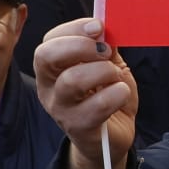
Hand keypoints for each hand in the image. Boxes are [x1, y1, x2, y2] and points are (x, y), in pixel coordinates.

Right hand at [33, 19, 136, 168]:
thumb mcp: (108, 67)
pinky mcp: (78, 127)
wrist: (110, 140)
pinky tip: (122, 95)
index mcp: (52, 69)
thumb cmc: (107, 97)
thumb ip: (104, 48)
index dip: (73, 29)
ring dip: (103, 72)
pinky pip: (98, 105)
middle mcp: (48, 88)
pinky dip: (117, 93)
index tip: (99, 28)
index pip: (49, 41)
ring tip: (115, 78)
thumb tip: (104, 28)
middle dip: (81, 46)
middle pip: (47, 57)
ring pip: (72, 80)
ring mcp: (60, 109)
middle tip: (106, 52)